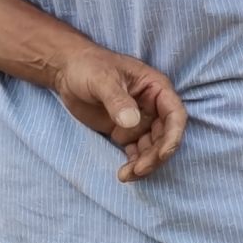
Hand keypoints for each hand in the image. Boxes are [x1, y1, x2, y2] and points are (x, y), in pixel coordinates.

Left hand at [53, 47, 187, 179]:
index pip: (175, 114)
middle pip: (165, 136)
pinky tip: (124, 173)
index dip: (173, 135)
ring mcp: (140, 121)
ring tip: (126, 175)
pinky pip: (136, 152)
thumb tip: (132, 122)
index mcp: (156, 88)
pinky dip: (133, 163)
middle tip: (139, 170)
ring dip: (145, 163)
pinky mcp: (125, 132)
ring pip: (152, 148)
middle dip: (156, 155)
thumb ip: (117, 100)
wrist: (67, 72)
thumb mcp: (102, 80)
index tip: (163, 154)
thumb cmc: (89, 67)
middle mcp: (153, 107)